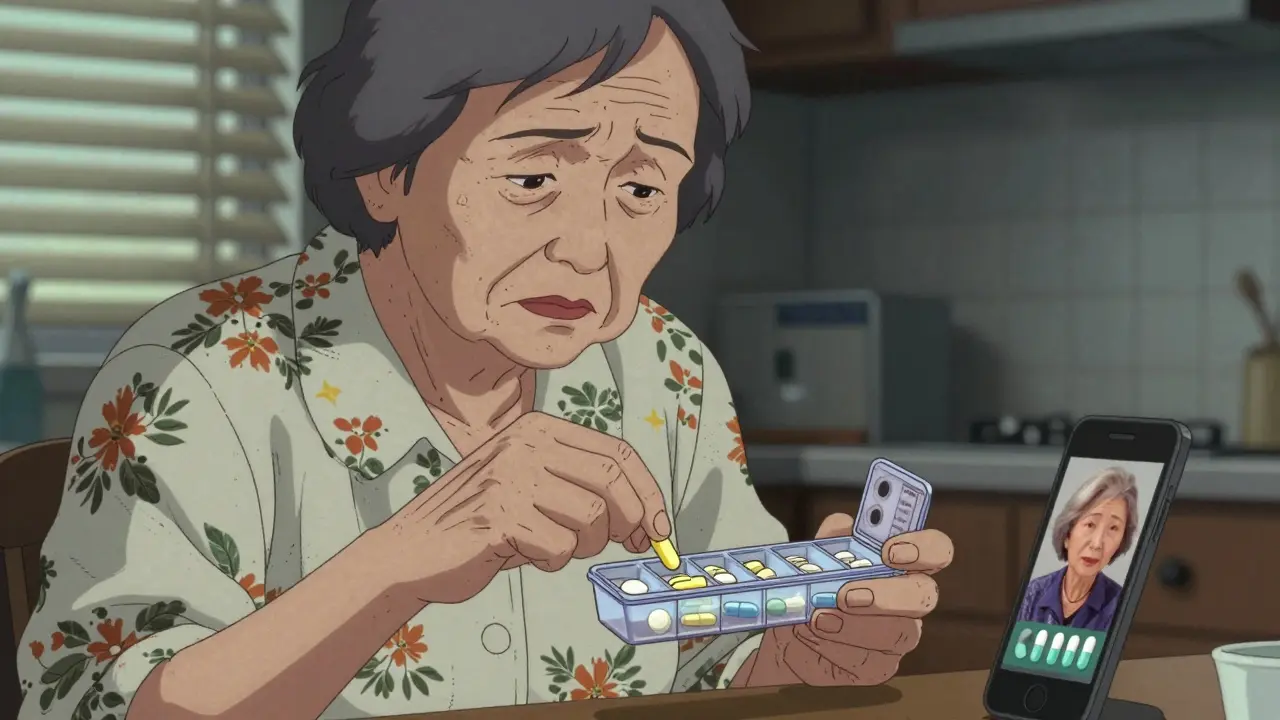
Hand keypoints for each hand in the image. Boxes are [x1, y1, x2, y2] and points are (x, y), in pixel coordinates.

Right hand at [371, 412, 669, 604]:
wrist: (410, 551)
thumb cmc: (480, 525)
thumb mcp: (532, 487)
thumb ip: (582, 489)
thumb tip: (648, 521)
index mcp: (538, 428)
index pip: (617, 453)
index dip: (649, 493)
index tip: (661, 529)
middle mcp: (526, 443)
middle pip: (613, 481)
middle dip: (633, 521)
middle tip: (632, 547)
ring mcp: (511, 476)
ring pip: (593, 517)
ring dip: (584, 545)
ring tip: (553, 547)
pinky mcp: (499, 514)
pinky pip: (559, 546)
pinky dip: (551, 561)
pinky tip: (524, 555)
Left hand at [738, 513, 953, 687]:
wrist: (787, 622)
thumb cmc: (812, 580)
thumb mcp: (817, 552)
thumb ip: (833, 537)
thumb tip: (843, 526)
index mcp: (904, 562)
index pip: (936, 550)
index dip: (923, 549)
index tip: (890, 551)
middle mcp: (910, 600)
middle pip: (923, 597)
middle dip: (886, 595)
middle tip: (846, 594)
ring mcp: (898, 636)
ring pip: (897, 634)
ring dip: (854, 625)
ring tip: (818, 616)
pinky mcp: (877, 667)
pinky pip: (867, 663)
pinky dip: (835, 648)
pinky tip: (813, 635)